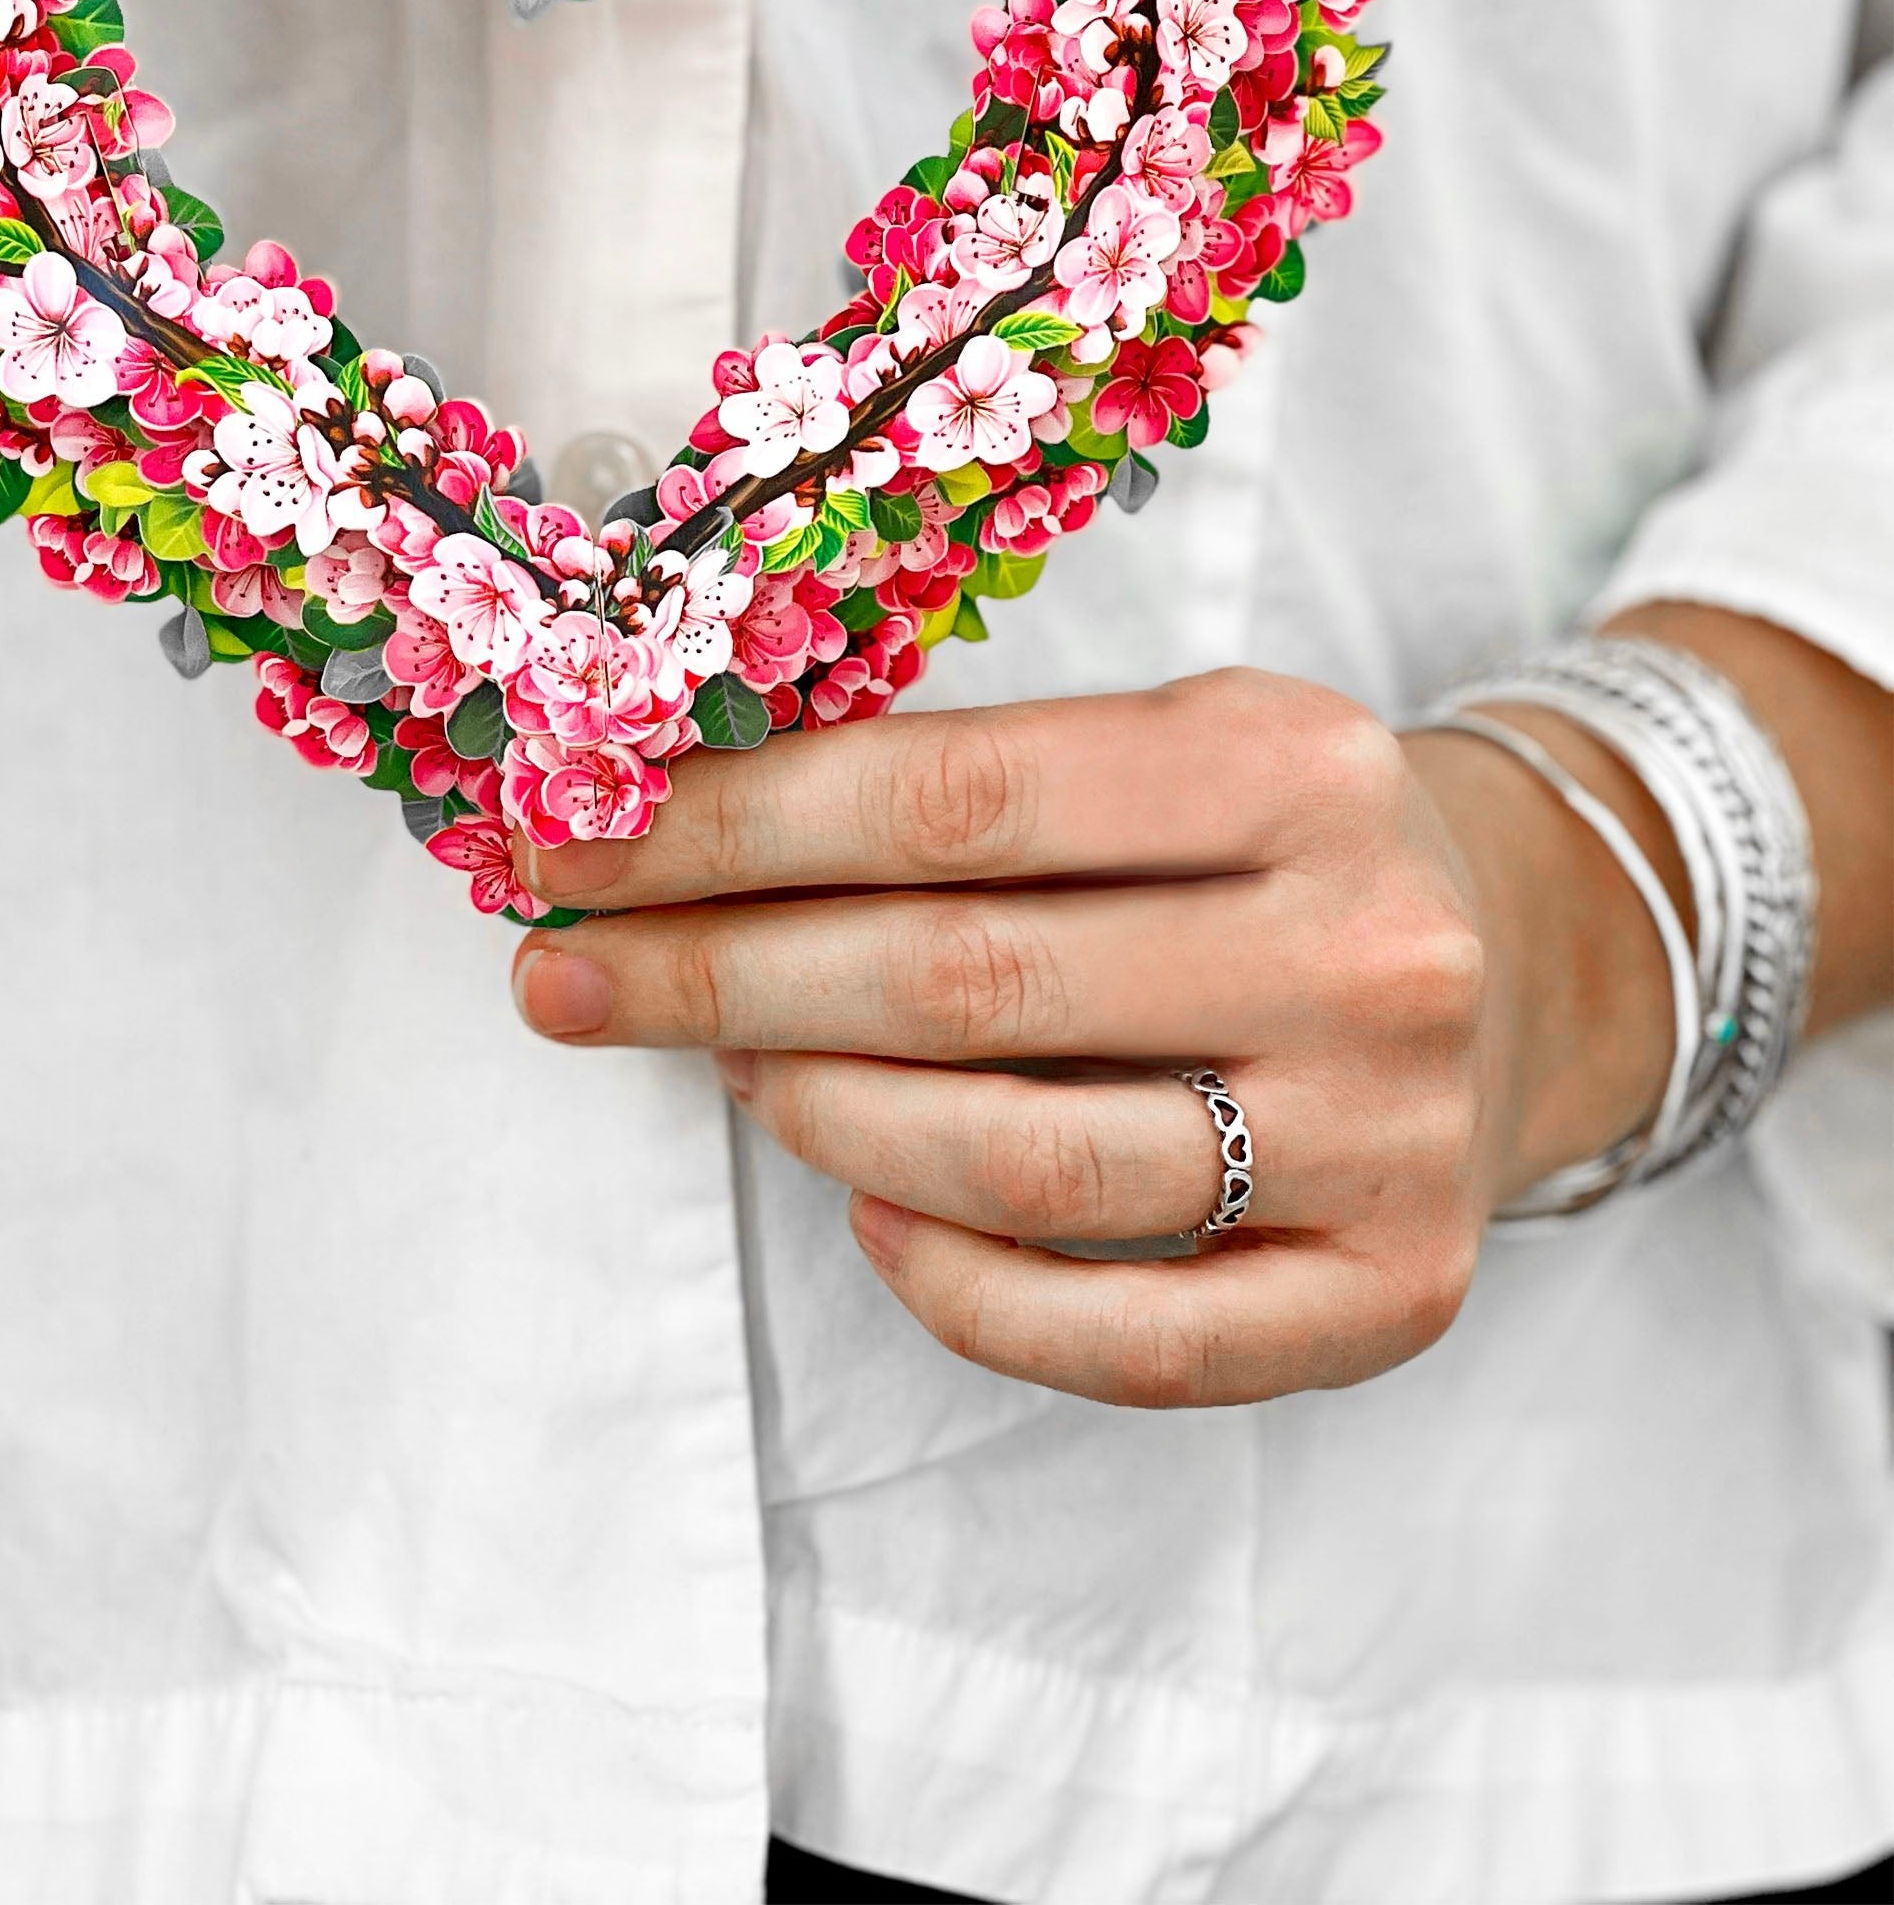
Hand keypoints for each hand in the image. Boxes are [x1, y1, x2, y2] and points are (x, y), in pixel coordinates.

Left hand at [509, 668, 1685, 1407]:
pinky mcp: (1393, 1295)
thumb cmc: (1262, 842)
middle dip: (719, 975)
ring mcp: (1390, 1135)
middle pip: (962, 979)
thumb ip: (960, 783)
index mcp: (1290, 760)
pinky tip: (871, 1211)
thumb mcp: (1155, 744)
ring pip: (1025, 1166)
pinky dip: (962, 1286)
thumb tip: (665, 828)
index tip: (570, 845)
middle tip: (564, 975)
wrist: (1519, 961)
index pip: (947, 800)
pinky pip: (1125, 1338)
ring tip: (721, 1066)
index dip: (730, 830)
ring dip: (819, 1116)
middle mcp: (1363, 946)